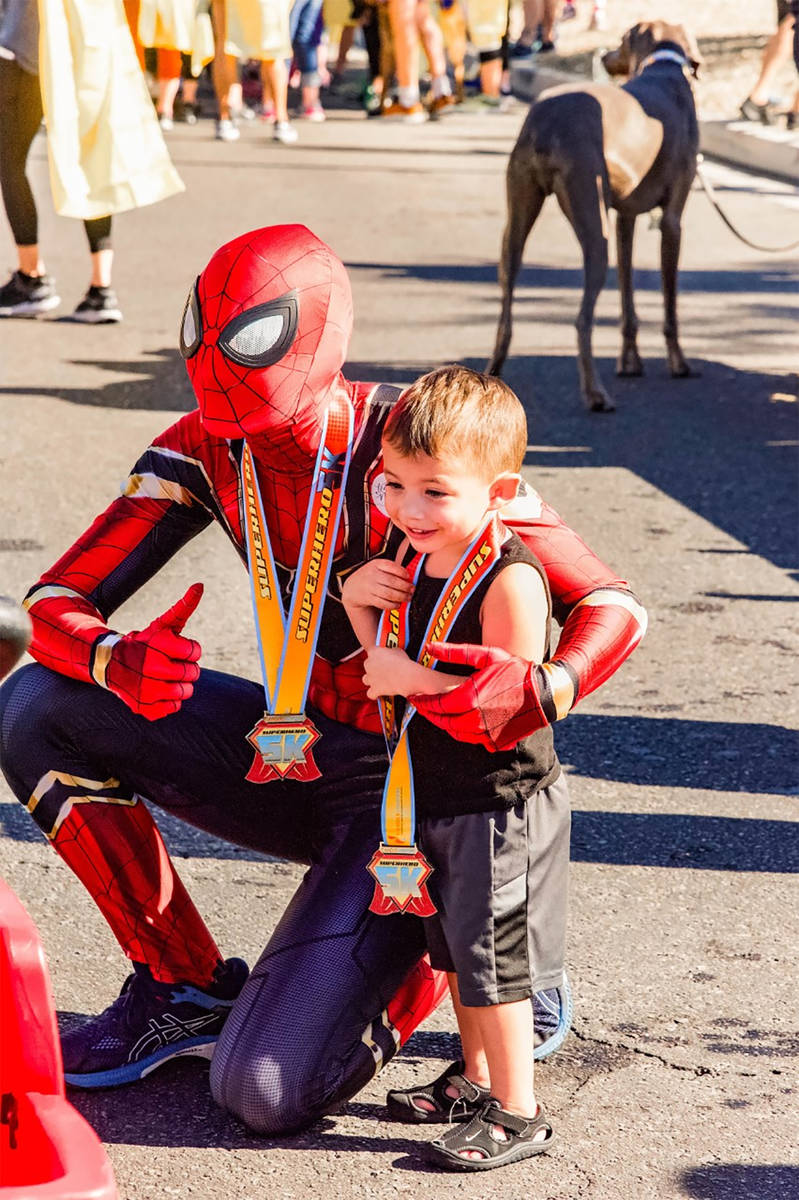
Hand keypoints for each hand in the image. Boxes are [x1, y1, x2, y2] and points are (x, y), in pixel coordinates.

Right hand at [104, 584, 202, 719]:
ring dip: (179, 685)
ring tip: (163, 677)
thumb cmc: (145, 643)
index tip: (173, 649)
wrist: (111, 664)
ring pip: (185, 692)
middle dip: (185, 668)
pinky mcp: (144, 708)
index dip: (188, 650)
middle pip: (193, 673)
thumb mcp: (162, 624)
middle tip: (168, 664)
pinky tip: (155, 689)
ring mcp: (146, 690)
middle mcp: (151, 667)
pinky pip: (173, 708)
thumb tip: (200, 585)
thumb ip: (183, 607)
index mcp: (158, 644)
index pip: (196, 652)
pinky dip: (168, 700)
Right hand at [342, 559, 414, 611]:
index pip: (391, 566)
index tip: (408, 577)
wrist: (353, 587)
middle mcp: (372, 574)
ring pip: (388, 593)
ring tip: (408, 598)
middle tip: (412, 589)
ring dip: (401, 597)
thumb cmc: (370, 576)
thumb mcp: (378, 566)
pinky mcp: (369, 598)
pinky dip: (392, 605)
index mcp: (376, 564)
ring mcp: (370, 587)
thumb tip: (410, 577)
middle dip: (405, 587)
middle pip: (391, 581)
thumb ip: (392, 569)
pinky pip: (383, 603)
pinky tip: (398, 604)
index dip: (402, 572)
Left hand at [362, 646, 425, 698]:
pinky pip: (370, 693)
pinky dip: (374, 694)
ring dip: (372, 680)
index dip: (376, 653)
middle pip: (368, 665)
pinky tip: (379, 694)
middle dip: (374, 667)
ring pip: (366, 679)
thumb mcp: (398, 651)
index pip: (371, 650)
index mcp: (374, 652)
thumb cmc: (403, 663)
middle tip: (385, 668)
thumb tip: (392, 654)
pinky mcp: (374, 689)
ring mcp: (370, 677)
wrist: (405, 676)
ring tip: (381, 681)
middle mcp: (369, 664)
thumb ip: (391, 652)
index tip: (380, 655)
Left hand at [409, 641, 547, 750]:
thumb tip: (428, 646)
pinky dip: (460, 731)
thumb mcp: (486, 655)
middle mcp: (475, 719)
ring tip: (437, 712)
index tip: (414, 696)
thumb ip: (455, 651)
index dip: (423, 701)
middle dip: (429, 713)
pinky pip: (470, 739)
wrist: (544, 693)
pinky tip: (458, 721)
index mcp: (470, 697)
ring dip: (443, 723)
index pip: (437, 704)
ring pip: (455, 732)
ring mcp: (486, 733)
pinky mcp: (495, 741)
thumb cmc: (515, 670)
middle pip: (443, 720)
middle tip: (421, 705)